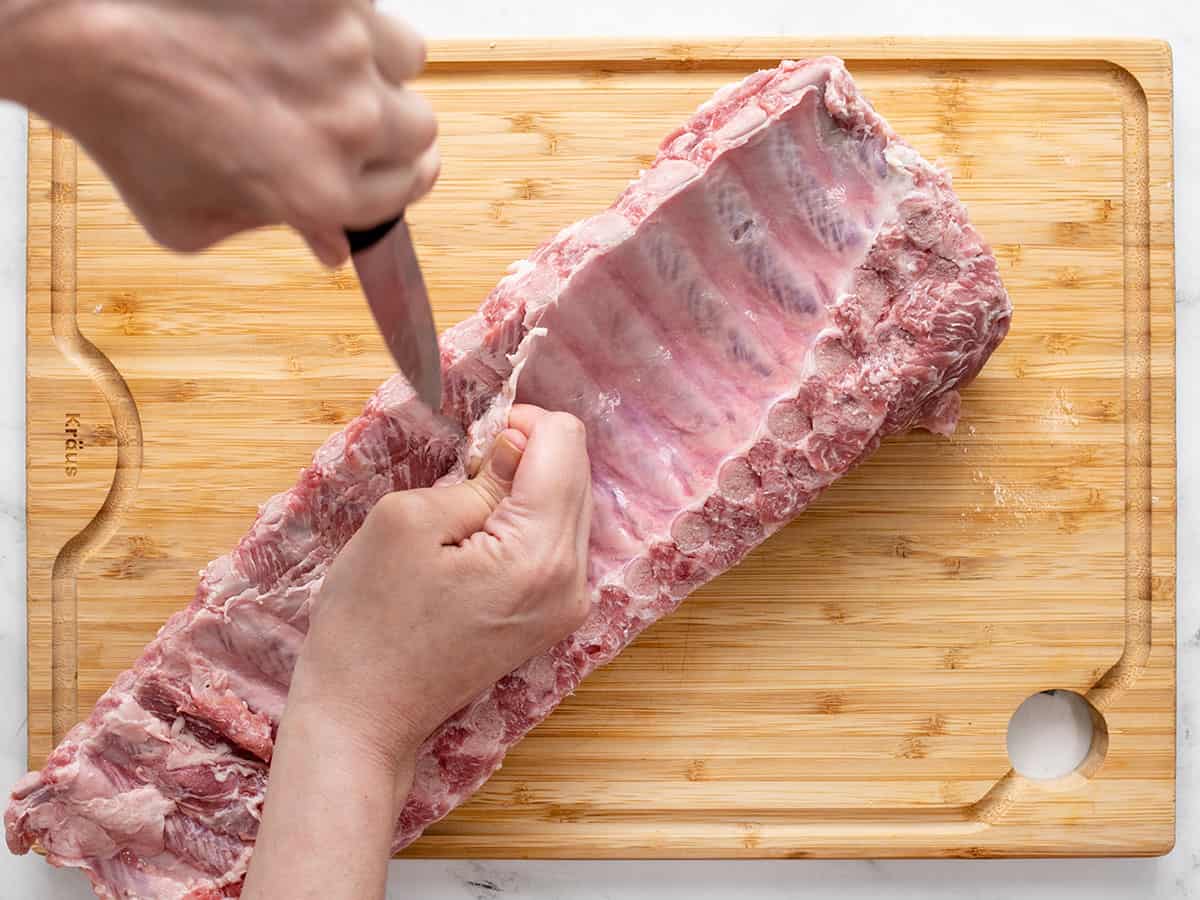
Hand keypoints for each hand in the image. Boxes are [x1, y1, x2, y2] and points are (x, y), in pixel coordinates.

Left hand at [2, 0, 437, 265]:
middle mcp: (351, 125)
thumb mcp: (188, 221)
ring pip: (407, 60)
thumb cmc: (124, 125)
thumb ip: (271, 233)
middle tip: (349, 113)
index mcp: (323, 193)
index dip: (394, 177)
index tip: (385, 166)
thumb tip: (333, 247)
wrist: (81, 24)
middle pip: (420, 130)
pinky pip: (372, 6)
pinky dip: (349, 15)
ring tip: (326, 57)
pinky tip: (302, 22)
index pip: (407, 191)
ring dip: (378, 64)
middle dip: (391, 127)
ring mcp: (347, 50)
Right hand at [290, 405, 592, 773]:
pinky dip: (526, 525)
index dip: (516, 424)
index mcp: (540, 552)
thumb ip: (480, 474)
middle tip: (461, 483)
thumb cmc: (369, 620)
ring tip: (464, 519)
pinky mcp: (555, 619)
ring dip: (524, 492)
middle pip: (576, 471)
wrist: (364, 717)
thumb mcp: (407, 520)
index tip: (470, 450)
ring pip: (570, 504)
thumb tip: (519, 442)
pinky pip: (558, 543)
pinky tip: (478, 545)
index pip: (565, 441)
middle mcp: (573, 580)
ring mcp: (570, 606)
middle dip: (523, 457)